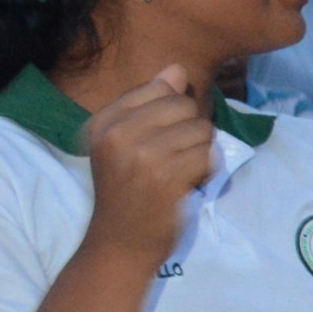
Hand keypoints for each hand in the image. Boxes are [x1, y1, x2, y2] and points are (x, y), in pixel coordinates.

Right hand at [81, 65, 215, 263]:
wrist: (121, 243)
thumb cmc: (127, 191)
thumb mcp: (125, 144)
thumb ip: (150, 105)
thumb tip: (178, 68)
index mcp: (104, 122)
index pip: (159, 87)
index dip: (174, 111)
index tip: (161, 137)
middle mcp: (118, 135)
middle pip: (184, 105)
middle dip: (191, 130)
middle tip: (175, 157)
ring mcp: (142, 156)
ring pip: (201, 130)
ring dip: (201, 153)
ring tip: (181, 172)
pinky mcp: (167, 178)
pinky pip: (208, 156)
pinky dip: (207, 171)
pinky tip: (189, 184)